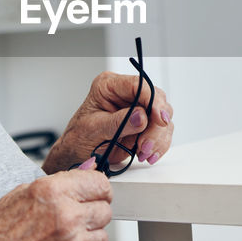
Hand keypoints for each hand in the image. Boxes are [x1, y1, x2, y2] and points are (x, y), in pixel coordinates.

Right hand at [0, 171, 111, 240]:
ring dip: (86, 239)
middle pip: (105, 210)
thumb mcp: (20, 196)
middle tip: (69, 223)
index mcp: (53, 193)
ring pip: (102, 237)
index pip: (100, 184)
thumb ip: (59, 184)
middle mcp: (68, 218)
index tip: (95, 195)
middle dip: (90, 215)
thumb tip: (86, 173)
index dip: (97, 190)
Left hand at [43, 71, 173, 173]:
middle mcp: (126, 94)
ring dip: (157, 138)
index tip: (159, 119)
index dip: (153, 101)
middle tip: (145, 144)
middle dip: (156, 126)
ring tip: (142, 152)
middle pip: (156, 101)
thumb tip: (142, 116)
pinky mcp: (145, 125)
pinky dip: (158, 145)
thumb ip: (118, 122)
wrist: (77, 155)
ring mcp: (137, 109)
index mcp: (109, 86)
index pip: (139, 85)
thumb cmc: (79, 138)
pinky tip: (147, 154)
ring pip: (163, 117)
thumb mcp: (94, 129)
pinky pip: (162, 132)